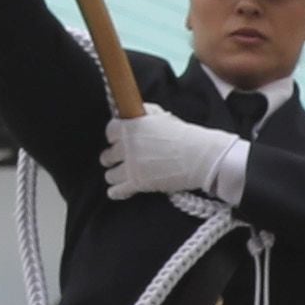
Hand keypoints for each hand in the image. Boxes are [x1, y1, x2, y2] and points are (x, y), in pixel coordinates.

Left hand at [99, 108, 251, 207]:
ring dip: (115, 175)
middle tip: (122, 160)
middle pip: (107, 155)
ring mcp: (130, 165)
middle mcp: (126, 145)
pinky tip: (120, 190)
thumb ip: (144, 114)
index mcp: (131, 127)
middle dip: (113, 158)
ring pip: (109, 174)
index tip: (118, 140)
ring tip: (123, 175)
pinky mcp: (136, 183)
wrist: (198, 156)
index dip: (114, 137)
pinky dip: (117, 192)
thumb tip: (136, 113)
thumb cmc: (184, 136)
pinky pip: (116, 191)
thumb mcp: (162, 116)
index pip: (109, 131)